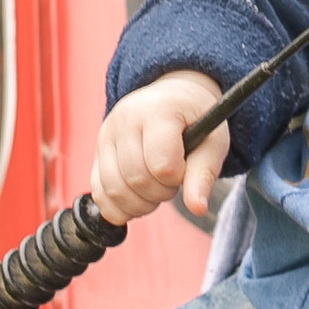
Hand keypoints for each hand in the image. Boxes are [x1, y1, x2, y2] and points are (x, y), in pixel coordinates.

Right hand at [92, 68, 225, 225]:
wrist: (172, 99)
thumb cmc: (194, 121)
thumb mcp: (211, 142)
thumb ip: (204, 175)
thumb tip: (198, 209)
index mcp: (158, 110)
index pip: (163, 165)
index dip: (178, 178)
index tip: (185, 168)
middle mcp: (125, 119)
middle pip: (137, 179)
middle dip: (160, 192)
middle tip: (172, 180)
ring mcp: (106, 135)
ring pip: (114, 190)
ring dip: (140, 205)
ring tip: (156, 190)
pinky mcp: (97, 152)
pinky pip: (99, 193)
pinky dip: (118, 208)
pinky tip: (138, 200)